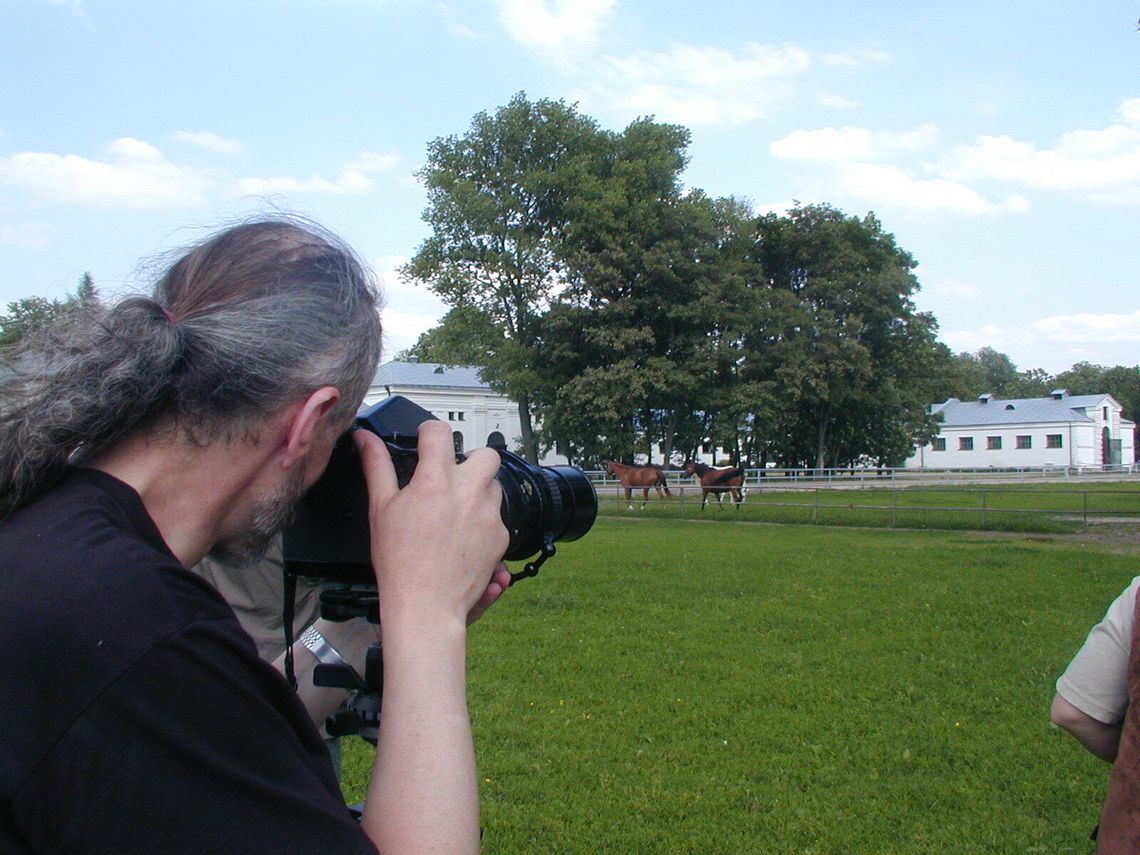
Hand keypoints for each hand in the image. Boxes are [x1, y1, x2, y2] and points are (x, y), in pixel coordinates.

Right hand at [353, 421, 509, 631]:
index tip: (425, 442)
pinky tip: (464, 537)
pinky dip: (484, 521)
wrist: (425, 606)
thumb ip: (377, 467)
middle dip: (470, 460)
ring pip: (494, 486)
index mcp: (435, 480)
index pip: (439, 432)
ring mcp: (489, 514)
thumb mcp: (381, 509)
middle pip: (486, 454)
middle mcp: (468, 492)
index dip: (429, 433)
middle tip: (450, 479)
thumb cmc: (399, 562)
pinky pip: (498, 517)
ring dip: (479, 491)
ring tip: (455, 512)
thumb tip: (365, 439)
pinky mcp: (501, 537)